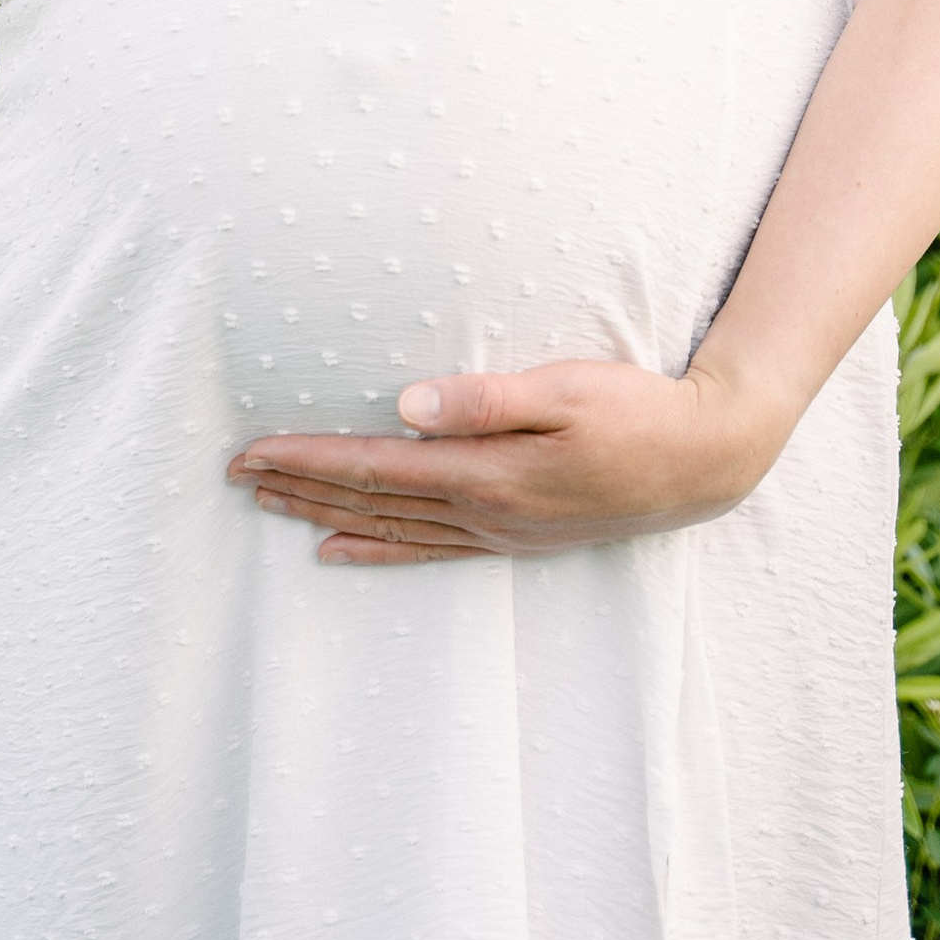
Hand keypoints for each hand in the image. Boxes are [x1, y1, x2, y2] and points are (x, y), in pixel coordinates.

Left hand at [227, 355, 786, 562]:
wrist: (705, 460)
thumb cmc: (638, 412)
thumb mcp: (567, 388)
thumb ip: (485, 399)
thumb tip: (405, 407)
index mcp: (487, 474)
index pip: (375, 469)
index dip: (308, 459)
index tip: (253, 450)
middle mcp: (483, 514)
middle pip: (369, 503)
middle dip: (298, 487)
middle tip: (234, 475)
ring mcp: (498, 533)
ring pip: (389, 528)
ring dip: (322, 515)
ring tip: (268, 505)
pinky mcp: (515, 537)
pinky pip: (426, 551)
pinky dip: (375, 551)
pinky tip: (337, 551)